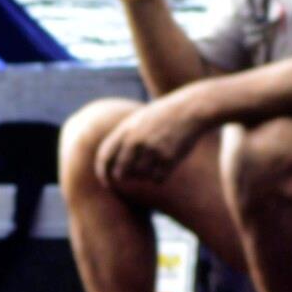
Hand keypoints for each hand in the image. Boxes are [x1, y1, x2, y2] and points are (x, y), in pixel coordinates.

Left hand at [94, 91, 208, 190]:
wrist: (189, 110)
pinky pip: (157, 179)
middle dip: (124, 177)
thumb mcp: (136, 121)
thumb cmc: (161, 116)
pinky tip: (164, 166)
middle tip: (130, 176)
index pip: (105, 157)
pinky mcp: (168, 158)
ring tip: (153, 162)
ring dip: (144, 175)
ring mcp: (152, 150)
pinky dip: (159, 177)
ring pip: (140, 177)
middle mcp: (136, 141)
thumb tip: (109, 165)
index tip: (106, 182)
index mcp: (125, 130)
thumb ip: (121, 139)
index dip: (102, 173)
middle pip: (120, 172)